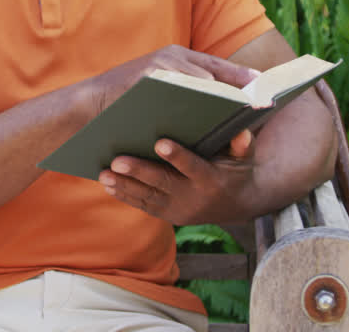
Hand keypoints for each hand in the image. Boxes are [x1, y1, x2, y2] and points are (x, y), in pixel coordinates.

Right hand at [87, 44, 258, 116]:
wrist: (88, 106)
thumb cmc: (128, 105)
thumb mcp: (163, 95)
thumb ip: (188, 95)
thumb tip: (224, 111)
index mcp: (179, 59)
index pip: (219, 68)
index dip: (245, 77)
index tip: (270, 88)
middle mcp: (173, 57)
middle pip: (217, 71)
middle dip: (242, 86)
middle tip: (265, 100)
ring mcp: (162, 64)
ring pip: (204, 77)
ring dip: (227, 93)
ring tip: (248, 108)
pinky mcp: (149, 74)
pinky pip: (182, 85)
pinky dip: (201, 96)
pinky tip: (217, 112)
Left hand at [98, 128, 260, 226]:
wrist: (239, 204)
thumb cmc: (237, 169)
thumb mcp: (245, 156)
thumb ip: (242, 144)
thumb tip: (241, 132)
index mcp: (211, 180)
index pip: (193, 167)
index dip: (178, 156)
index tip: (160, 143)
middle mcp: (194, 197)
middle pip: (162, 183)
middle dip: (139, 172)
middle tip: (116, 161)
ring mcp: (179, 209)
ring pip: (148, 197)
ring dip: (125, 185)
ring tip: (104, 174)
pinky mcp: (169, 215)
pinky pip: (145, 206)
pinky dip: (126, 196)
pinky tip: (108, 184)